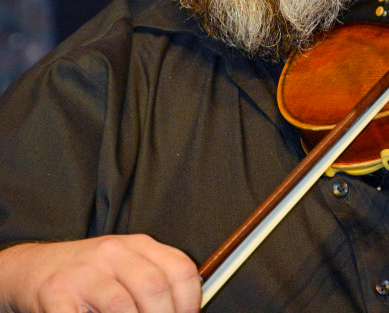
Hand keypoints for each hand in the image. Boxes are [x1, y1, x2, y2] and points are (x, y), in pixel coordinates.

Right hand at [0, 234, 201, 311]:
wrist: (36, 268)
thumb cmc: (90, 275)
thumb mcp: (127, 266)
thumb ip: (154, 282)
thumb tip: (185, 311)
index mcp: (137, 245)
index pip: (179, 269)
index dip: (190, 302)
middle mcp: (113, 252)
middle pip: (153, 287)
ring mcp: (84, 273)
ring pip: (122, 306)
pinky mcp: (57, 294)